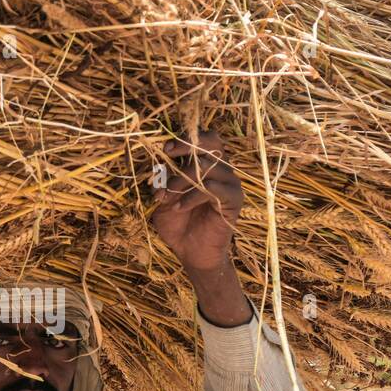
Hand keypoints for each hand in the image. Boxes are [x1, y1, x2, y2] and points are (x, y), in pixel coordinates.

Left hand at [152, 130, 243, 273]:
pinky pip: (212, 188)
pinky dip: (191, 196)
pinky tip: (179, 208)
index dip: (186, 138)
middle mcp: (221, 169)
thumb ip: (162, 178)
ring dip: (181, 179)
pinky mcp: (234, 199)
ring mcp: (229, 183)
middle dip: (186, 147)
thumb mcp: (164, 197)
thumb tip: (157, 161)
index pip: (204, 139)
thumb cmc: (178, 224)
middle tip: (167, 157)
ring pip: (207, 166)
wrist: (191, 252)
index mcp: (206, 164)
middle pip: (212, 143)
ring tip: (166, 197)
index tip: (165, 148)